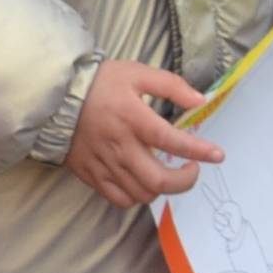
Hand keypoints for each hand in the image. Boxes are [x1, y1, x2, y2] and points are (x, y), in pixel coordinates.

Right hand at [64, 59, 226, 210]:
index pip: (172, 141)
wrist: (55, 95)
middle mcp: (119, 145)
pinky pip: (119, 199)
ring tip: (167, 173)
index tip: (217, 155)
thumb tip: (200, 101)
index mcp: (132, 118)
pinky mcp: (91, 174)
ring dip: (162, 188)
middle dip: (184, 181)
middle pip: (159, 180)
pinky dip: (136, 196)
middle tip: (191, 170)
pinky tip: (141, 182)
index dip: (199, 151)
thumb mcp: (136, 73)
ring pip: (142, 193)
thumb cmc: (99, 82)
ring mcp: (104, 164)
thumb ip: (171, 85)